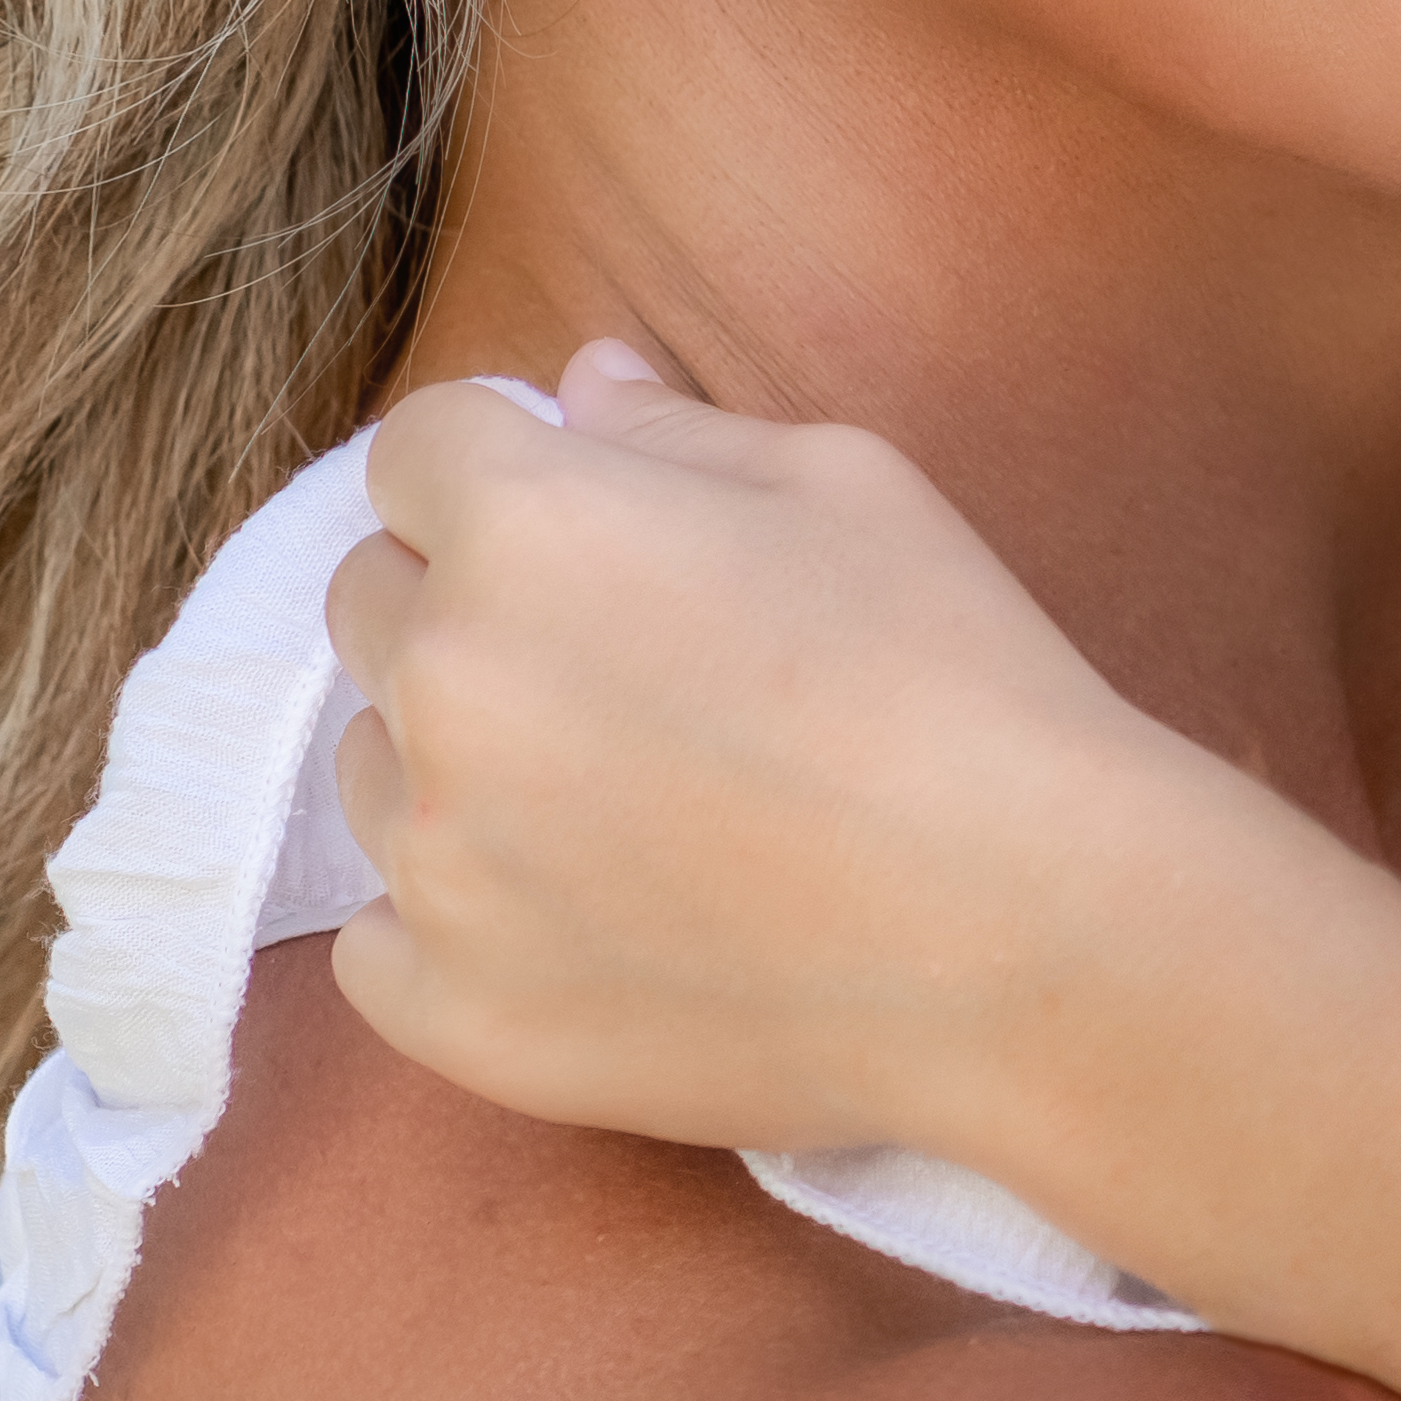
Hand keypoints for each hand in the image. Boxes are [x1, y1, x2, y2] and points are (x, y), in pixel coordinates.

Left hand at [328, 347, 1318, 1159]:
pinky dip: (456, 927)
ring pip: (374, 770)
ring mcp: (435, 862)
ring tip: (624, 806)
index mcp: (526, 523)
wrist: (1026, 940)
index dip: (501, 471)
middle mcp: (444, 682)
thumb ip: (679, 430)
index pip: (417, 451)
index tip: (584, 523)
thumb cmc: (958, 682)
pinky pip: (380, 944)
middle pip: (374, 601)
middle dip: (466, 604)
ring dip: (460, 765)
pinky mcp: (452, 1011)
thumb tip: (582, 389)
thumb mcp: (850, 486)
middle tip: (619, 666)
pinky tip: (580, 922)